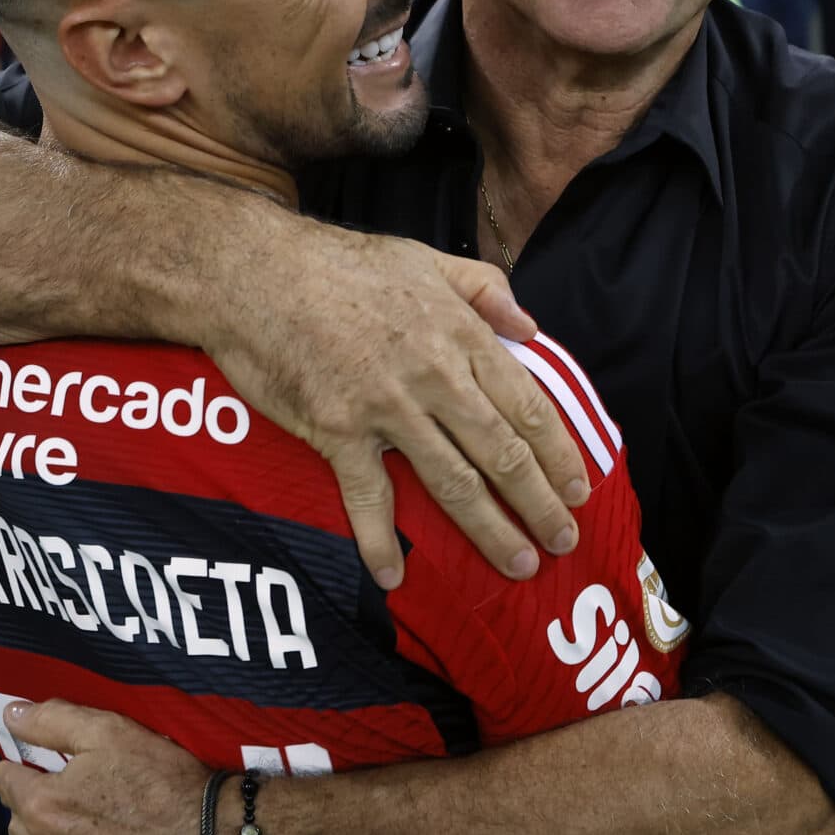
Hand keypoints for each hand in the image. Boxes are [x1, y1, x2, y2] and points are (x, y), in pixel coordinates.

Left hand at [0, 699, 211, 834]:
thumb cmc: (165, 786)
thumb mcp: (112, 733)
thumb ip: (53, 720)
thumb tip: (11, 715)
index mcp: (41, 808)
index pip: (0, 781)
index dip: (20, 765)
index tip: (45, 762)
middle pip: (19, 826)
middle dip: (37, 807)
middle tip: (82, 792)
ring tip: (107, 828)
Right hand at [203, 226, 586, 588]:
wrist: (255, 272)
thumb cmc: (338, 264)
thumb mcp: (422, 258)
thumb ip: (483, 288)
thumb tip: (530, 325)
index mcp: (459, 335)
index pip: (526, 404)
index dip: (558, 453)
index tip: (579, 486)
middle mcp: (434, 376)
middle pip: (502, 452)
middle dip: (540, 502)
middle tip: (565, 540)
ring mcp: (387, 407)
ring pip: (452, 481)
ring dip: (490, 530)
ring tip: (519, 564)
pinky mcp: (338, 430)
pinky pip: (367, 496)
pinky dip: (380, 540)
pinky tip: (393, 576)